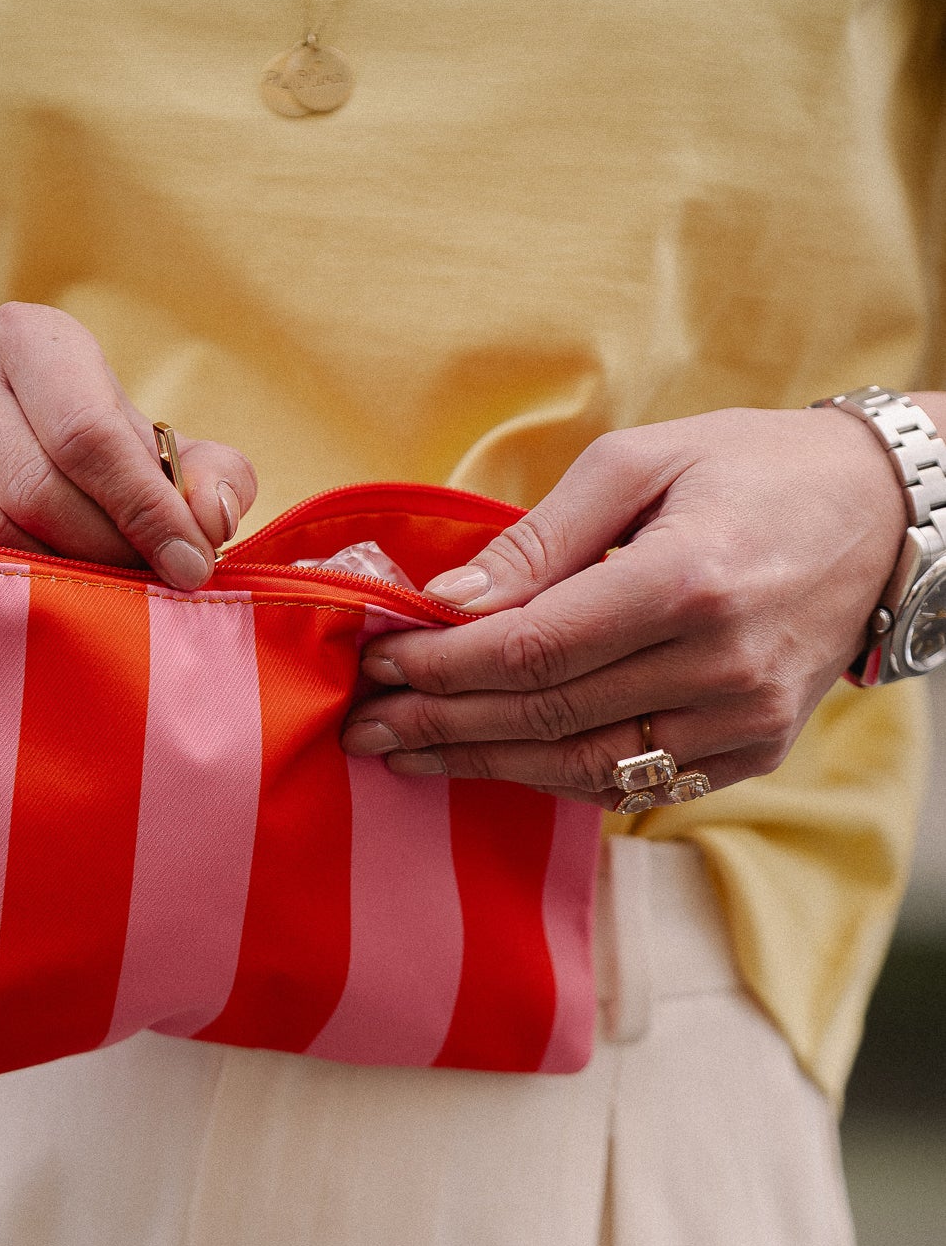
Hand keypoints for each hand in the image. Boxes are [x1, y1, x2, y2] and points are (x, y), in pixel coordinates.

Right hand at [0, 304, 256, 588]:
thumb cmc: (75, 452)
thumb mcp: (147, 446)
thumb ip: (207, 475)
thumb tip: (216, 518)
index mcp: (29, 339)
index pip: (89, 434)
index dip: (146, 511)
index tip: (191, 568)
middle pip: (37, 491)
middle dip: (103, 554)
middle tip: (142, 591)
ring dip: (50, 581)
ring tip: (94, 599)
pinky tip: (34, 608)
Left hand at [340, 405, 910, 802]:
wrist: (882, 518)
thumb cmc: (752, 470)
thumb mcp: (642, 462)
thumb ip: (541, 539)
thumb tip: (448, 600)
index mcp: (687, 582)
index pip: (532, 649)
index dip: (444, 665)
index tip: (379, 662)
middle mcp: (718, 666)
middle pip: (546, 715)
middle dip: (442, 721)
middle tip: (363, 726)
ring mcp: (740, 720)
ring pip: (583, 766)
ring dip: (484, 765)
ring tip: (408, 754)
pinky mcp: (752, 750)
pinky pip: (633, 783)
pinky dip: (554, 777)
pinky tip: (493, 762)